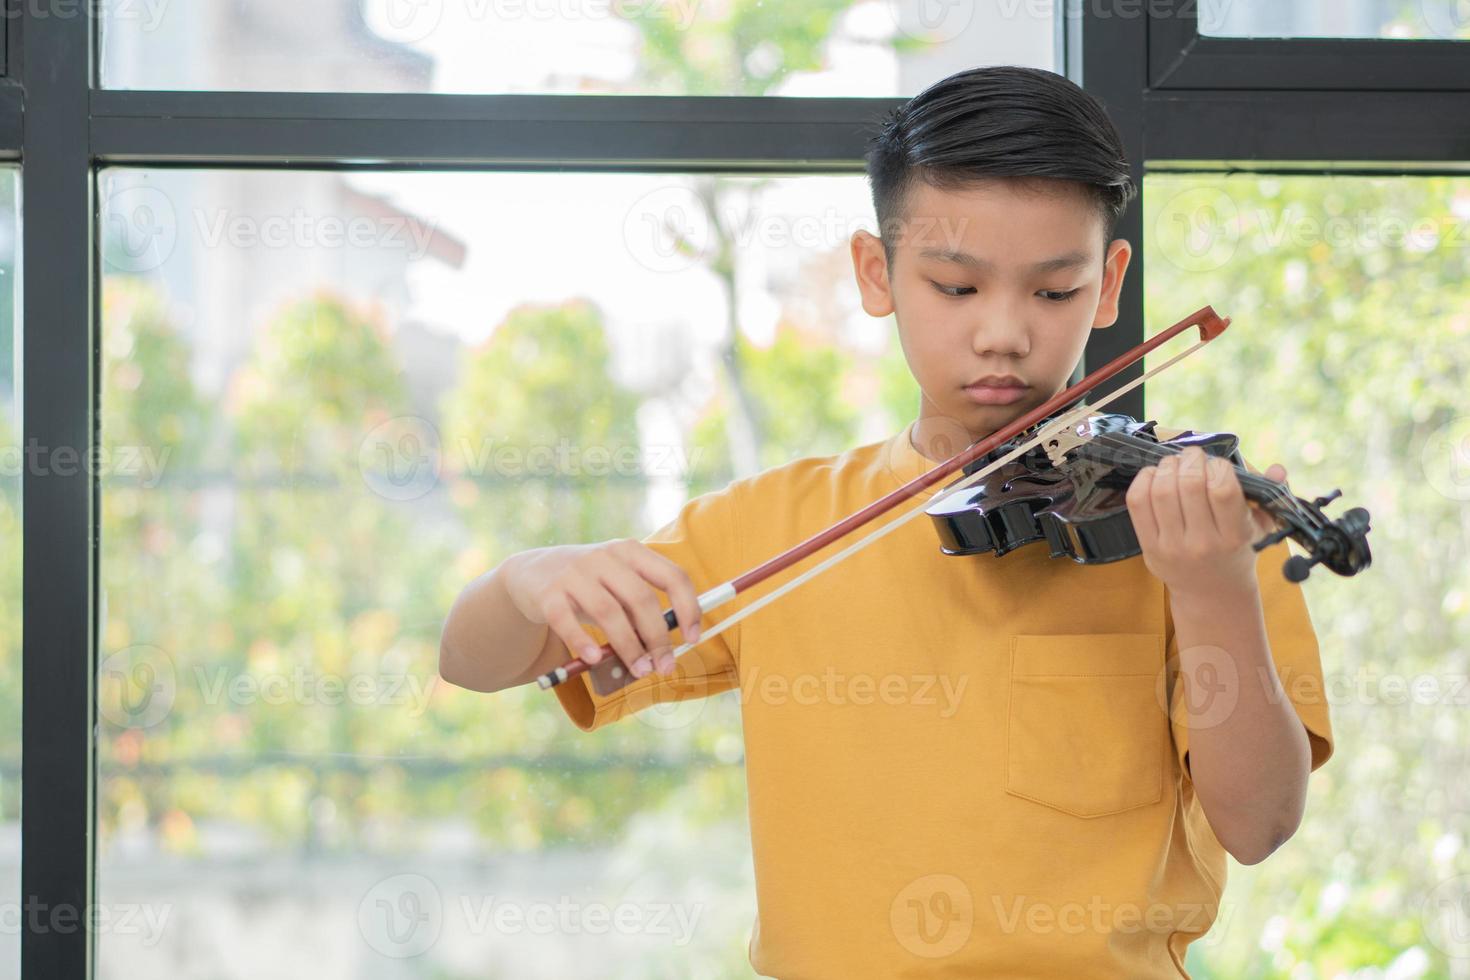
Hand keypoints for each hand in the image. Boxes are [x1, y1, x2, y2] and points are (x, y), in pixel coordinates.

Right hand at [504, 540, 701, 678]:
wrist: (534, 571)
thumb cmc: (590, 584)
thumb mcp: (618, 584)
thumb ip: (641, 608)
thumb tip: (666, 648)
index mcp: (630, 552)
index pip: (671, 576)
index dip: (688, 608)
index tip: (693, 638)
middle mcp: (604, 557)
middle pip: (641, 599)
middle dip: (658, 638)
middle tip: (665, 666)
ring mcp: (574, 573)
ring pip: (608, 612)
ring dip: (628, 646)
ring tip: (639, 670)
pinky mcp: (548, 593)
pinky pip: (566, 620)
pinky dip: (583, 642)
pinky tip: (595, 660)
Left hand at [1125, 446, 1286, 598]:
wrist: (1212, 594)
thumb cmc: (1236, 552)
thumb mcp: (1260, 529)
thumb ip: (1269, 497)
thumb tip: (1278, 469)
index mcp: (1235, 536)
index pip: (1223, 490)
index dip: (1218, 467)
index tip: (1218, 464)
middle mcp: (1203, 543)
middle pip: (1189, 485)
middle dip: (1191, 460)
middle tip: (1193, 456)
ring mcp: (1172, 546)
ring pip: (1161, 491)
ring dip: (1167, 467)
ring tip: (1176, 463)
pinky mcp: (1149, 546)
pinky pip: (1138, 503)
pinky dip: (1143, 480)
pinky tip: (1155, 475)